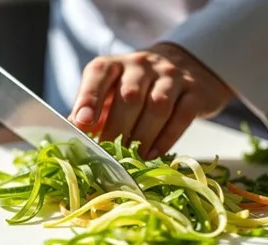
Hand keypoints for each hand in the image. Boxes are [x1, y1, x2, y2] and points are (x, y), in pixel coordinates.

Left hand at [69, 43, 232, 158]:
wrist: (186, 65)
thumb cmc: (138, 87)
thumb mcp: (111, 92)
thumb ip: (92, 110)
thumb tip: (72, 134)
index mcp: (115, 65)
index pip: (100, 74)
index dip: (89, 98)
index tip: (81, 123)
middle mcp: (142, 65)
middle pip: (130, 96)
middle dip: (117, 129)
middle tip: (109, 153)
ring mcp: (171, 76)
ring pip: (158, 106)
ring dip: (143, 136)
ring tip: (132, 158)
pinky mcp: (195, 92)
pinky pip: (181, 116)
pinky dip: (166, 138)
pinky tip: (152, 154)